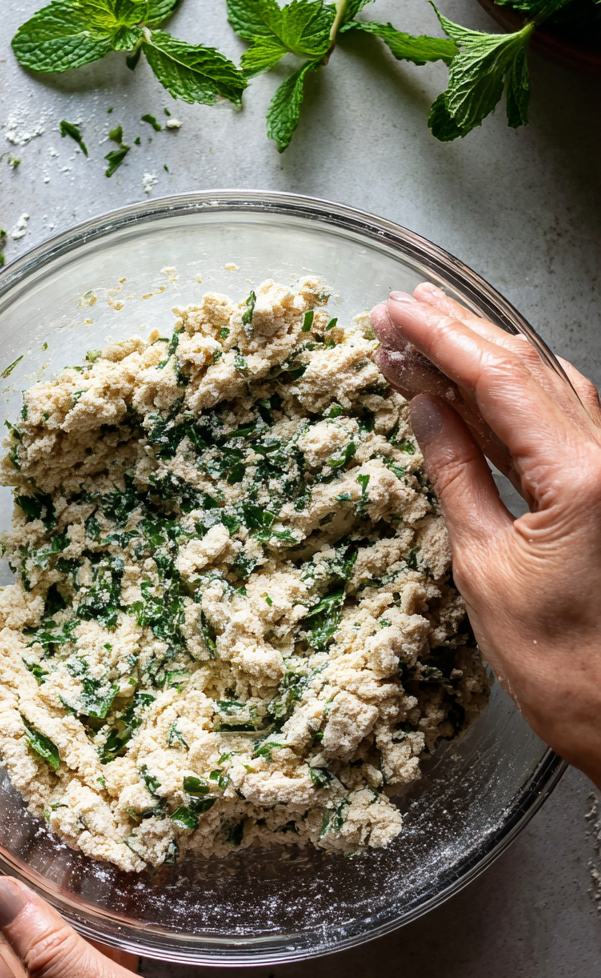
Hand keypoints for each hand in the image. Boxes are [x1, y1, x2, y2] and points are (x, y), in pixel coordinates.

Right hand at [371, 282, 600, 785]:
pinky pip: (560, 421)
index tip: (395, 314)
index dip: (443, 337)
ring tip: (428, 337)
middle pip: (529, 368)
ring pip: (547, 386)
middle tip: (403, 311)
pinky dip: (512, 400)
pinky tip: (472, 391)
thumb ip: (454, 473)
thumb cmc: (562, 666)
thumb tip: (422, 407)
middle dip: (460, 334)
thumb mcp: (485, 567)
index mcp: (582, 476)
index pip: (502, 377)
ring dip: (485, 359)